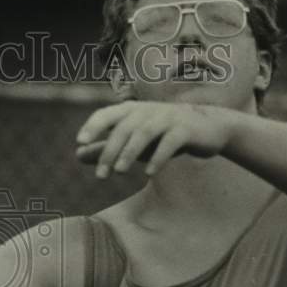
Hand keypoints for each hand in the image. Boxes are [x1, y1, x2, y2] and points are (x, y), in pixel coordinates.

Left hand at [75, 100, 235, 177]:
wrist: (210, 129)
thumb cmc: (163, 135)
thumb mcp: (133, 142)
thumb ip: (106, 147)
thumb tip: (76, 155)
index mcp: (132, 110)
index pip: (107, 114)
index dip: (93, 125)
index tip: (80, 141)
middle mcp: (148, 111)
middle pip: (124, 128)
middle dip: (110, 151)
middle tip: (101, 175)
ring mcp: (168, 118)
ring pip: (144, 132)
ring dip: (130, 152)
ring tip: (120, 172)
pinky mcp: (186, 130)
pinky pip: (170, 142)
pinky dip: (158, 157)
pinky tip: (149, 173)